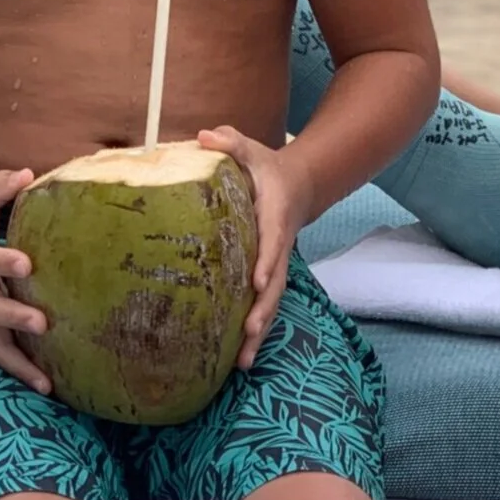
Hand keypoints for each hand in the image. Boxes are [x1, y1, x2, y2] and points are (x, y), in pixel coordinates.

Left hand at [195, 127, 312, 369]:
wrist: (296, 185)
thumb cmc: (266, 168)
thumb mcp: (250, 149)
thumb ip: (230, 142)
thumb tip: (204, 136)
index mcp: (275, 217)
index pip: (273, 242)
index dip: (267, 262)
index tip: (258, 282)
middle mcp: (278, 248)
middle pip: (275, 285)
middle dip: (263, 310)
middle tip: (249, 334)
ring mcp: (275, 266)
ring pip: (271, 303)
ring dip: (259, 333)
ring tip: (244, 363)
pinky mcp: (266, 278)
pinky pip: (263, 307)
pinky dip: (255, 332)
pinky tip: (241, 359)